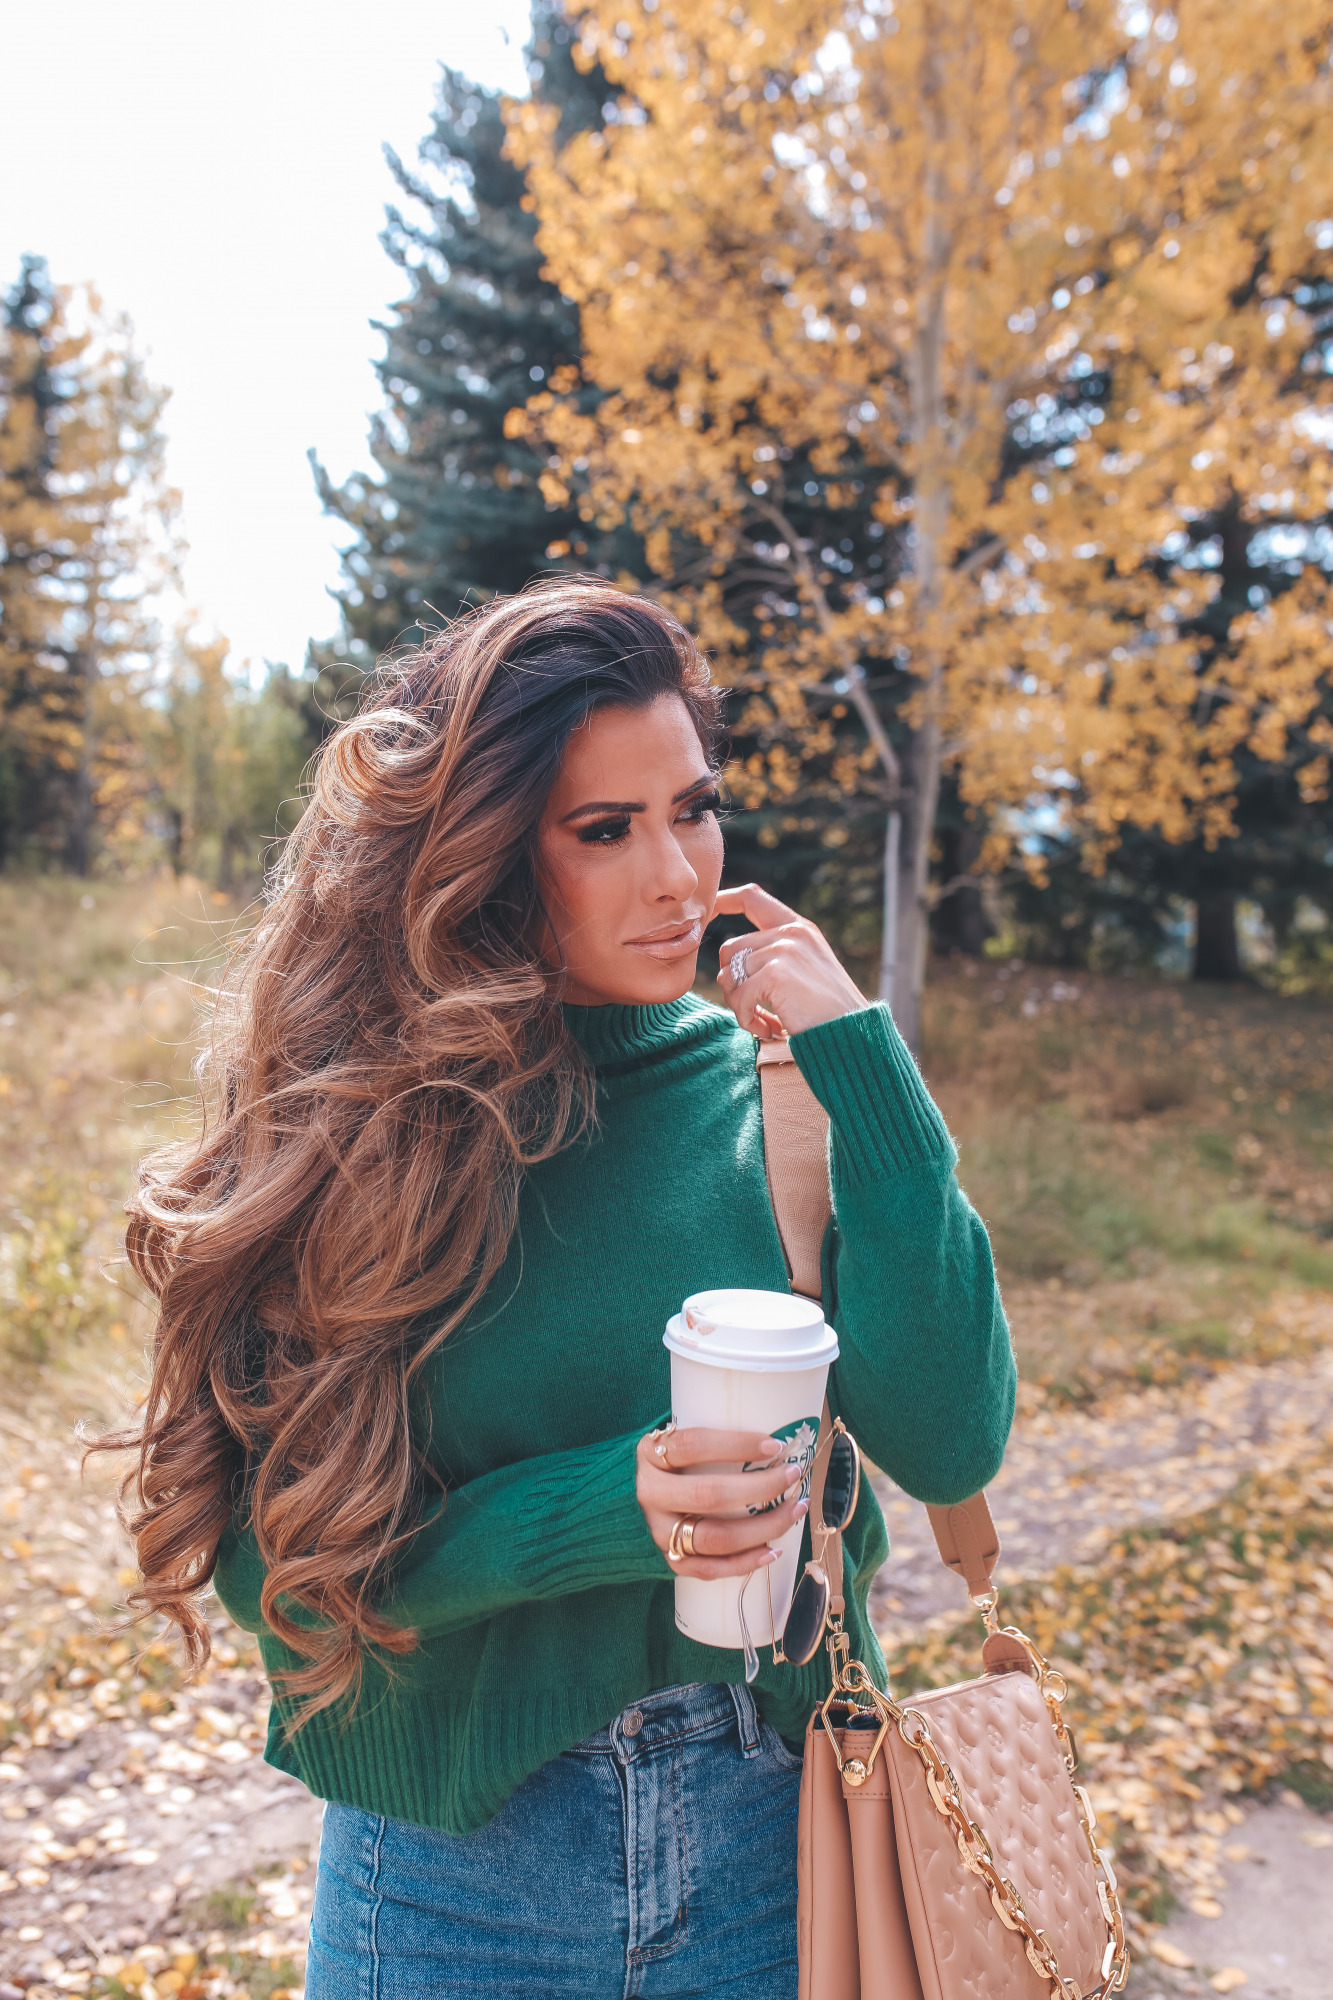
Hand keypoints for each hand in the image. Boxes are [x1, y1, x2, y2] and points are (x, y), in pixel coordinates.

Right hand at [635, 1425, 809, 1578]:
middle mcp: (650, 1494)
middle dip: (761, 1486)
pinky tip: (773, 1550)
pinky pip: (711, 1568)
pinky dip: (745, 1562)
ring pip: (716, 1537)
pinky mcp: (670, 1559)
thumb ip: (703, 1443)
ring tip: (794, 1511)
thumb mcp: (668, 1442)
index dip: (737, 1444)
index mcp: (650, 1455)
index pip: (694, 1445)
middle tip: (792, 1475)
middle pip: (710, 1495)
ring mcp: (659, 1531)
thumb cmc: (660, 1465)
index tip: (775, 1444)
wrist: (618, 1504)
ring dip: (764, 1527)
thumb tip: (771, 1444)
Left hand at [713, 883, 866, 1037]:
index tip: (710, 912)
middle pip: (729, 949)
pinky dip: (747, 1020)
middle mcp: (791, 933)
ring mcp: (784, 950)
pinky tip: (770, 1029)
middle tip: (753, 1011)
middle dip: (732, 984)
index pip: (752, 898)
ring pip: (729, 976)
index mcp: (799, 928)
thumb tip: (726, 969)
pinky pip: (740, 998)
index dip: (724, 900)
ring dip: (740, 1006)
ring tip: (765, 1022)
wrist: (853, 1033)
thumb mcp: (805, 970)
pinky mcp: (776, 973)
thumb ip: (774, 957)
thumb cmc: (827, 1011)